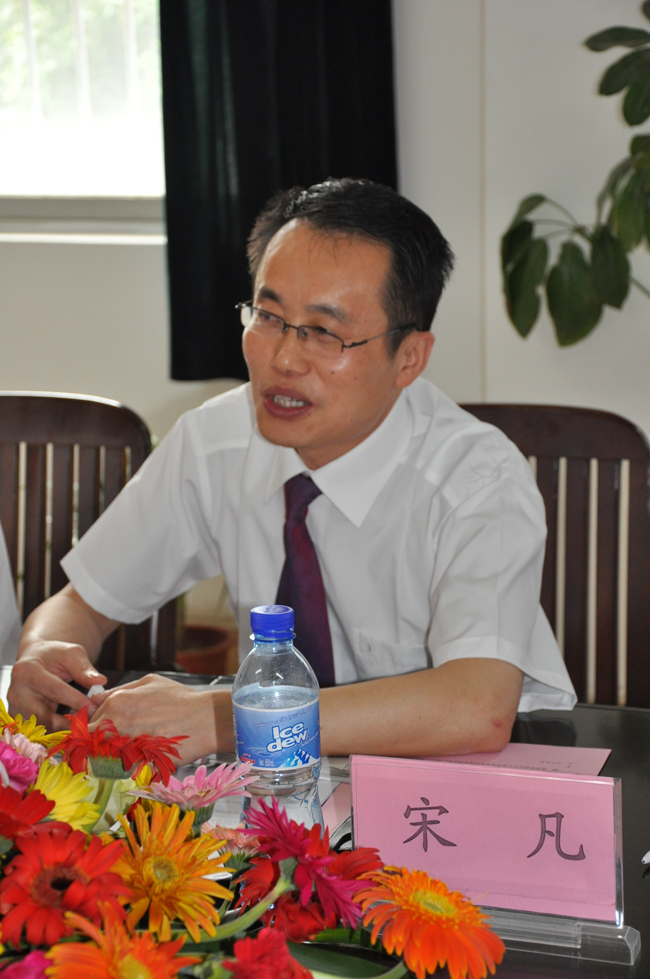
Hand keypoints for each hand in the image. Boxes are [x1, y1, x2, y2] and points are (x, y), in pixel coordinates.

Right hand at [7, 642, 106, 731]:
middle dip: (69, 721)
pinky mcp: (19, 719)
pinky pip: (40, 730)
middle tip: (90, 722)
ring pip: (42, 726)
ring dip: (63, 728)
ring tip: (82, 720)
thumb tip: (100, 682)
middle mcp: (16, 692)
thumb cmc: (55, 655)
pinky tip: (71, 722)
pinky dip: (57, 729)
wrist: (36, 660)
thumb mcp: (71, 654)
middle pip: (43, 715)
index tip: (94, 708)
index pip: (54, 690)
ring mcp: (15, 707)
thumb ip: (84, 668)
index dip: (76, 701)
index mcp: (27, 671)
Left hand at [89, 675, 230, 764]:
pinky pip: (123, 768)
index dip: (92, 726)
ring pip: (103, 756)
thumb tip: (99, 698)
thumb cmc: (180, 698)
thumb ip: (121, 689)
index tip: (97, 731)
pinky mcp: (139, 762)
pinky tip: (139, 759)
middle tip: (110, 743)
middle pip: (91, 740)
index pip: (87, 720)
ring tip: (127, 751)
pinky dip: (127, 766)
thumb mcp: (150, 681)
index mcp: (117, 702)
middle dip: (96, 743)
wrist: (205, 719)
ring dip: (109, 755)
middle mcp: (117, 723)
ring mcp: (126, 744)